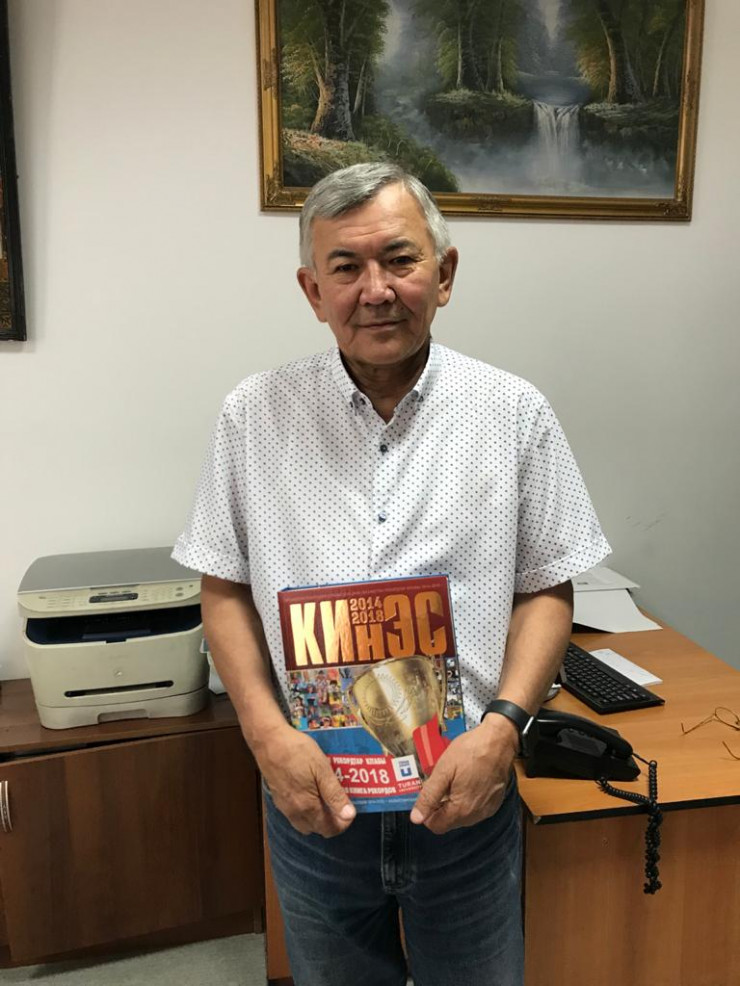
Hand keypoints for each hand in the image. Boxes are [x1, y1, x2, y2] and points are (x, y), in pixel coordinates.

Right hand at [254, 723, 355, 837]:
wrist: (269, 741)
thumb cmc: (297, 752)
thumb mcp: (321, 769)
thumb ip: (334, 794)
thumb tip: (349, 815)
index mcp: (307, 807)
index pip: (329, 829)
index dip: (344, 822)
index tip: (351, 808)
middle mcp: (294, 813)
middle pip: (318, 828)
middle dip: (332, 820)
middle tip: (341, 801)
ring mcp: (284, 807)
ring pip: (306, 824)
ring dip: (319, 818)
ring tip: (327, 799)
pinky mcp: (278, 798)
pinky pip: (296, 815)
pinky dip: (307, 812)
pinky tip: (311, 794)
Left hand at [409, 715, 518, 833]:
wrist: (498, 741)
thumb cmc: (470, 752)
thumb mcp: (443, 770)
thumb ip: (429, 796)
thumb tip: (416, 818)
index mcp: (461, 810)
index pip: (436, 826)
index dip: (427, 812)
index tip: (428, 794)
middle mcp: (476, 816)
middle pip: (449, 822)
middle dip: (440, 807)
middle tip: (440, 783)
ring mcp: (488, 809)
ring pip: (462, 816)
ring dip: (454, 803)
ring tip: (454, 780)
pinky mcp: (495, 802)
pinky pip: (475, 809)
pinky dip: (467, 800)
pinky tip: (467, 781)